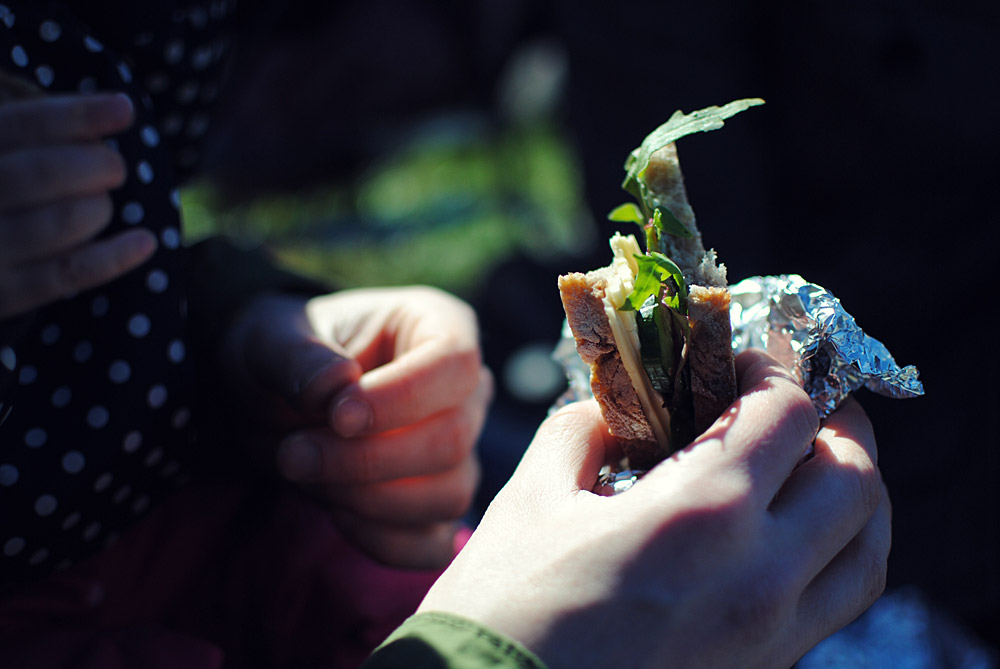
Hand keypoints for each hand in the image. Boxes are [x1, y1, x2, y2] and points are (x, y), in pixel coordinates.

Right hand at [0, 90, 154, 317]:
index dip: (77, 115)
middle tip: (115, 169)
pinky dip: (113, 257)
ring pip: (60, 223)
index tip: (124, 110)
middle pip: (40, 173)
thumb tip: (113, 115)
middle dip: (93, 165)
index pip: (20, 125)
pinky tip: (145, 241)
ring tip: (100, 205)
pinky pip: (67, 275)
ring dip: (98, 208)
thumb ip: (35, 140)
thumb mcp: (2, 158)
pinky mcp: (4, 295)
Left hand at [222, 286, 490, 568]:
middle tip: (292, 454)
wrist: (271, 403)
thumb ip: (298, 358)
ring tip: (308, 473)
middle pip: (453, 439)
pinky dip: (382, 541)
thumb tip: (337, 385)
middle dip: (366, 460)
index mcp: (439, 327)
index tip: (336, 417)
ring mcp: (461, 452)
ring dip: (368, 500)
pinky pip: (434, 544)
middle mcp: (466, 391)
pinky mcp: (439, 506)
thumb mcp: (269, 341)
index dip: (401, 399)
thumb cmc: (282, 356)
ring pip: (450, 495)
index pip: (454, 366)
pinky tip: (336, 512)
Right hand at [419, 350, 889, 668]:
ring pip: (866, 553)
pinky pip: (835, 605)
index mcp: (701, 516)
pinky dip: (834, 554)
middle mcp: (760, 579)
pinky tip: (785, 539)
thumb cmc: (502, 608)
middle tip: (795, 404)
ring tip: (810, 468)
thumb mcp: (532, 498)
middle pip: (856, 479)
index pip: (787, 414)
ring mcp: (771, 638)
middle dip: (836, 424)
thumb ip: (583, 432)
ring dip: (853, 495)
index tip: (750, 357)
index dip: (777, 368)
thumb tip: (617, 409)